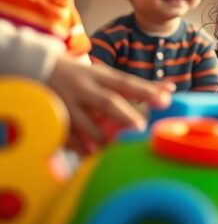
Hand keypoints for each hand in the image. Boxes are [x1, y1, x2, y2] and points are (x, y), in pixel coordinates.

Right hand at [47, 55, 172, 153]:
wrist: (40, 69)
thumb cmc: (84, 77)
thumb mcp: (108, 76)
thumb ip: (139, 86)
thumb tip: (171, 89)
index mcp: (101, 77)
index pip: (127, 83)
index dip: (146, 92)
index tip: (166, 100)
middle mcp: (85, 89)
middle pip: (106, 102)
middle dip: (124, 115)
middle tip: (140, 127)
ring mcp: (67, 104)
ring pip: (85, 121)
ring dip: (100, 135)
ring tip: (116, 146)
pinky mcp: (54, 118)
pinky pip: (65, 135)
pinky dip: (79, 146)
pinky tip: (91, 154)